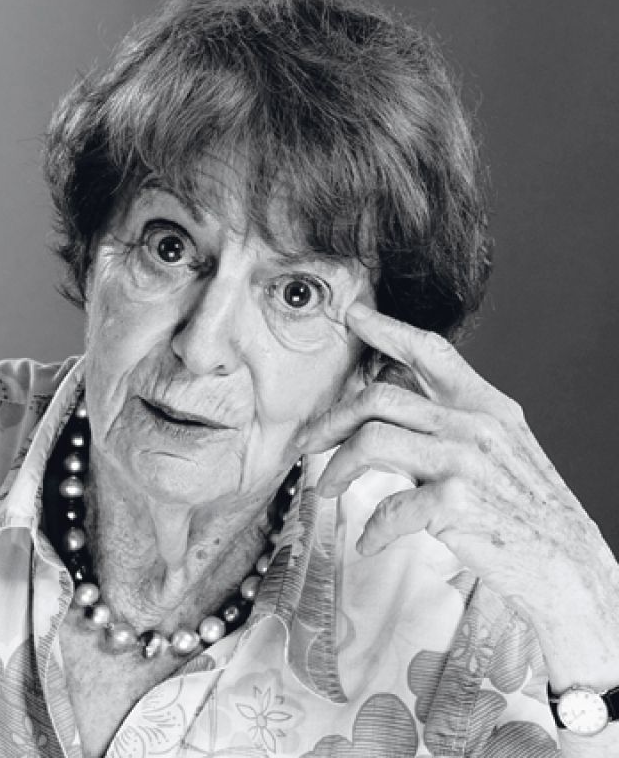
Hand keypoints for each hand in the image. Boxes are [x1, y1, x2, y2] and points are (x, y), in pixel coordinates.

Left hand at [298, 301, 617, 623]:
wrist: (568, 564)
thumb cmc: (527, 509)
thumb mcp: (500, 448)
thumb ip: (452, 423)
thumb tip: (392, 413)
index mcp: (486, 405)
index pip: (431, 350)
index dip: (387, 328)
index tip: (353, 315)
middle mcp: (474, 424)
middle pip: (380, 397)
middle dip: (333, 418)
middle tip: (311, 440)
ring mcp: (464, 461)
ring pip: (372, 441)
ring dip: (337, 467)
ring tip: (325, 488)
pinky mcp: (454, 503)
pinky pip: (389, 508)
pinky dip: (371, 528)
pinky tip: (368, 541)